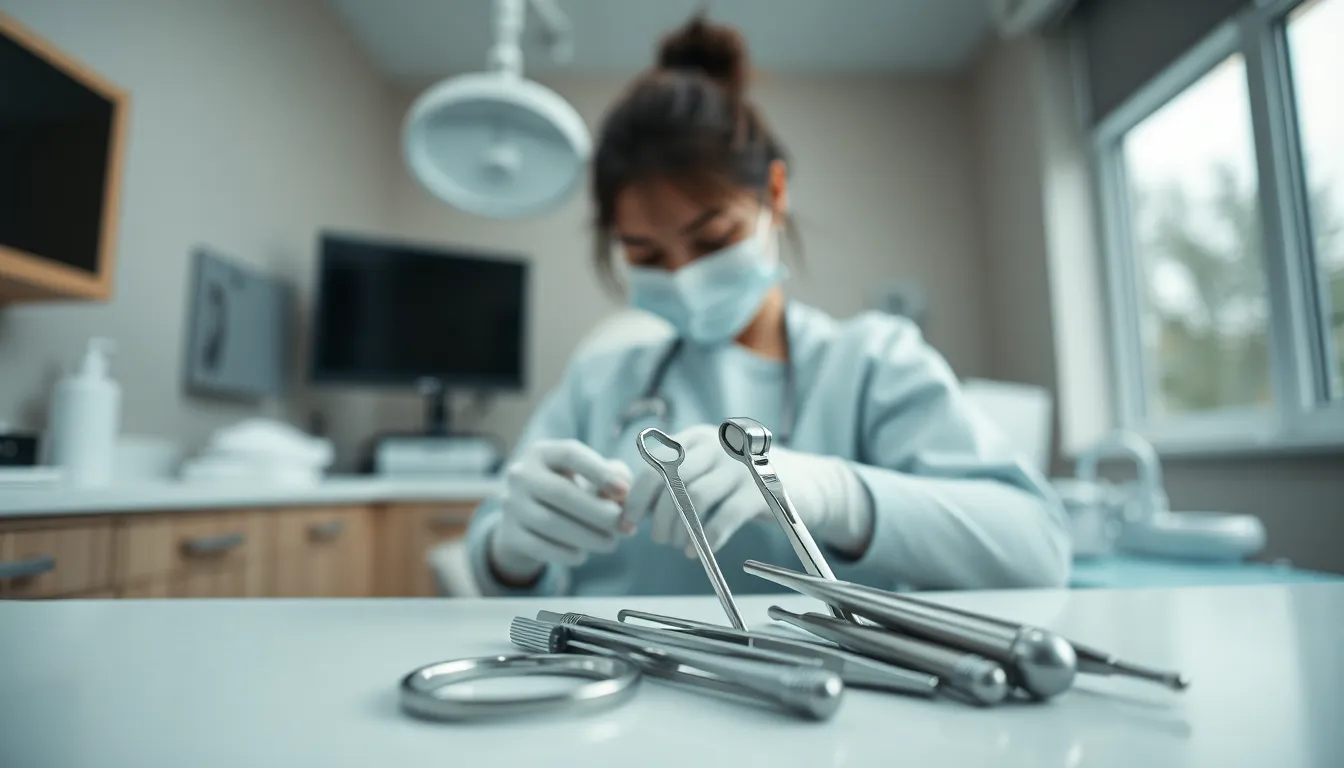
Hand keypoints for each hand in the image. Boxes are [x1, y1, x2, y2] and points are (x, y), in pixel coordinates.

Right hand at [488, 439, 632, 584]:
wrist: (526, 522)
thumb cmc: (569, 491)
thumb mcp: (588, 477)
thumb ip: (613, 477)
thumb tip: (628, 494)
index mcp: (542, 452)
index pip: (570, 453)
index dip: (599, 471)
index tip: (624, 491)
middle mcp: (521, 474)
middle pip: (561, 492)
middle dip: (597, 511)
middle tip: (621, 525)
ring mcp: (512, 505)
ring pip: (551, 523)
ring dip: (587, 536)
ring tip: (610, 543)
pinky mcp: (510, 534)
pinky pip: (541, 547)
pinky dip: (567, 553)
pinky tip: (583, 554)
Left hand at [624, 425, 874, 555]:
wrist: (806, 483)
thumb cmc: (746, 483)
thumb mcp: (710, 469)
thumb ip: (676, 478)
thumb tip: (630, 504)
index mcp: (698, 437)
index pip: (654, 463)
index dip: (637, 497)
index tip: (628, 524)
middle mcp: (718, 444)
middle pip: (670, 481)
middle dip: (656, 516)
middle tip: (657, 539)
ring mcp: (741, 465)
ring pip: (693, 498)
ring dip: (678, 529)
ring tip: (678, 545)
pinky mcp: (762, 489)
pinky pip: (723, 517)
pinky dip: (705, 538)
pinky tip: (697, 551)